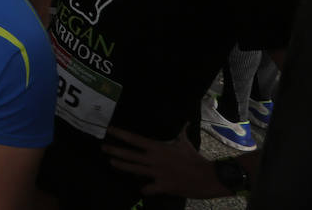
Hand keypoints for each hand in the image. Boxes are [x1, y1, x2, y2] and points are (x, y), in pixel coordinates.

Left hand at [103, 127, 230, 197]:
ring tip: (111, 162)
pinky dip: (145, 189)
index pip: (135, 139)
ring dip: (122, 166)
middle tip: (103, 148)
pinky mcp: (162, 186)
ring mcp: (157, 173)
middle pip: (130, 155)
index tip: (109, 130)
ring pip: (134, 170)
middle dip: (115, 151)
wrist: (208, 177)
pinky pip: (148, 188)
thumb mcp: (186, 143)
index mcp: (158, 148)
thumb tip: (186, 121)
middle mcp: (154, 160)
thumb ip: (182, 132)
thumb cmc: (195, 158)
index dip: (120, 134)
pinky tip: (142, 189)